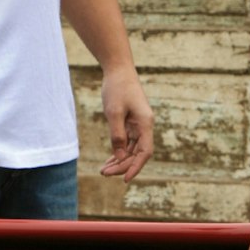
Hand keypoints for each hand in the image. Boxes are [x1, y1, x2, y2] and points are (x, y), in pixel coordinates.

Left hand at [99, 65, 153, 181]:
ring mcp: (138, 125)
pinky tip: (109, 160)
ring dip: (119, 161)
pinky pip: (127, 142)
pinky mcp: (131, 123)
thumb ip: (117, 135)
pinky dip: (119, 152)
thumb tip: (120, 157)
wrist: (118, 70)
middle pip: (137, 153)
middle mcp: (144, 126)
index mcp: (145, 123)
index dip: (136, 167)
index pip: (145, 152)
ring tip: (103, 170)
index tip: (125, 179)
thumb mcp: (114, 113)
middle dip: (122, 165)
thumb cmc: (117, 88)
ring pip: (132, 149)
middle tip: (104, 173)